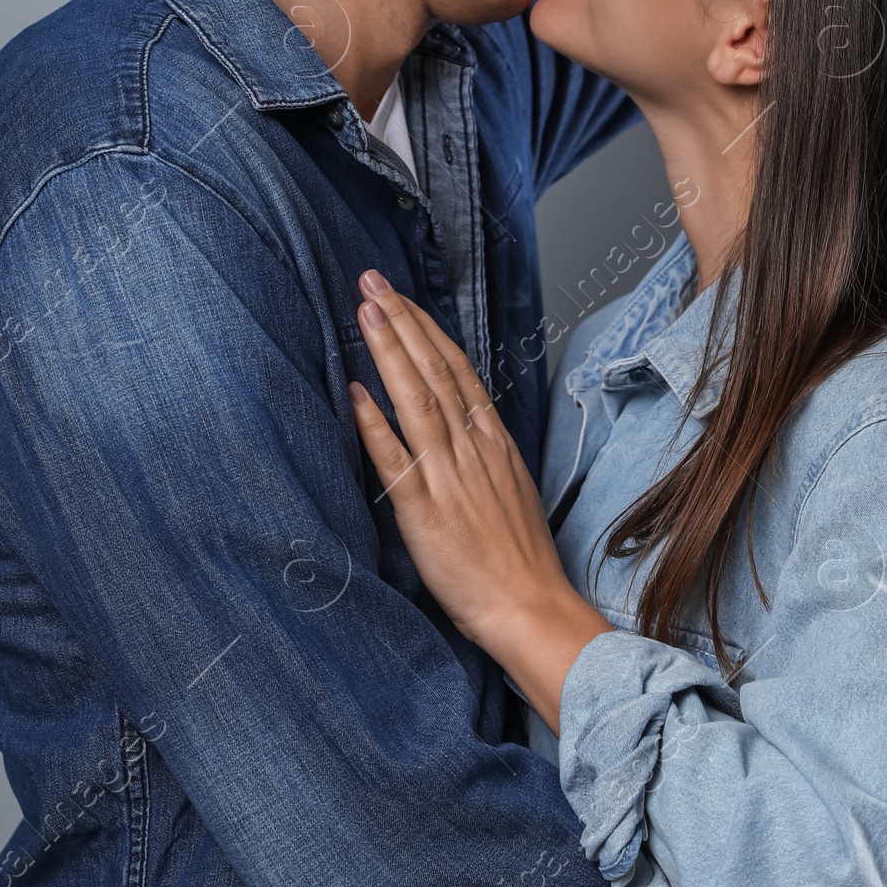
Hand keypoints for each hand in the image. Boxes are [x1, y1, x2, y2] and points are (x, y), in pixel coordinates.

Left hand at [348, 273, 607, 727]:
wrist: (530, 606)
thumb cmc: (520, 558)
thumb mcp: (510, 488)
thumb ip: (484, 454)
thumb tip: (463, 426)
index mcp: (493, 443)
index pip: (458, 371)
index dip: (427, 330)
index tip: (403, 298)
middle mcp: (472, 449)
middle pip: (435, 372)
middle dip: (403, 321)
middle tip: (373, 280)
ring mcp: (449, 477)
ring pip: (417, 401)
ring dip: (389, 352)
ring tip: (364, 312)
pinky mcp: (425, 511)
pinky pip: (397, 460)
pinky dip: (375, 424)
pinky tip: (355, 393)